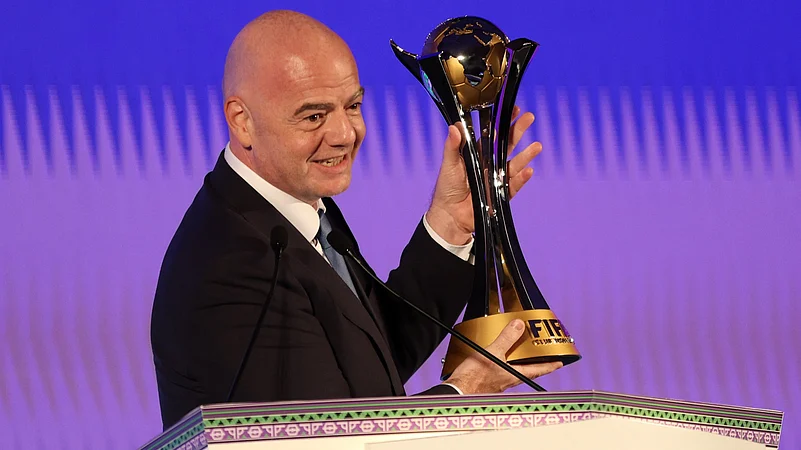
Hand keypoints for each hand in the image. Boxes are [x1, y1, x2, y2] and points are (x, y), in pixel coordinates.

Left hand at [425, 107, 542, 244]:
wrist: (449, 215)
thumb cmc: (446, 188)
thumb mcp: (449, 163)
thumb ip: (452, 146)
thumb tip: (455, 126)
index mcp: (477, 154)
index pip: (492, 135)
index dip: (502, 122)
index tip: (511, 109)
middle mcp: (489, 164)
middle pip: (507, 145)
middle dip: (518, 131)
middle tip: (529, 117)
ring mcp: (496, 179)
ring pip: (514, 165)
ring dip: (526, 155)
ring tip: (537, 146)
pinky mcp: (500, 195)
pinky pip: (513, 186)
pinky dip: (521, 179)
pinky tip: (528, 170)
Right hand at [444, 319, 562, 393]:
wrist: (457, 390)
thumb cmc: (474, 378)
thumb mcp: (493, 352)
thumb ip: (506, 339)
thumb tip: (519, 326)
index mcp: (515, 375)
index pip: (538, 370)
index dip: (550, 365)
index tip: (559, 362)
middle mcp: (509, 380)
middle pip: (527, 370)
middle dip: (533, 361)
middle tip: (538, 353)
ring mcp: (498, 382)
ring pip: (513, 370)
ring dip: (515, 361)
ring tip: (514, 350)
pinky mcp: (487, 382)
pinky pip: (499, 371)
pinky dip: (500, 363)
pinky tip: (493, 358)